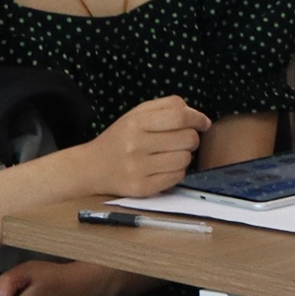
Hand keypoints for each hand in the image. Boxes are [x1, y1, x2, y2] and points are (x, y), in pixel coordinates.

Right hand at [80, 95, 210, 197]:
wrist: (90, 168)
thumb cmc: (121, 137)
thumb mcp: (138, 114)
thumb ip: (169, 106)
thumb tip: (201, 118)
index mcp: (136, 123)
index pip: (180, 117)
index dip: (198, 118)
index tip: (203, 123)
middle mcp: (136, 146)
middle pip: (187, 139)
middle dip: (191, 138)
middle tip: (181, 140)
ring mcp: (138, 169)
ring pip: (185, 159)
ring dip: (184, 156)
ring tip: (169, 154)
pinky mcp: (141, 188)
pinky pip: (177, 178)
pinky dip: (176, 172)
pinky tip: (163, 168)